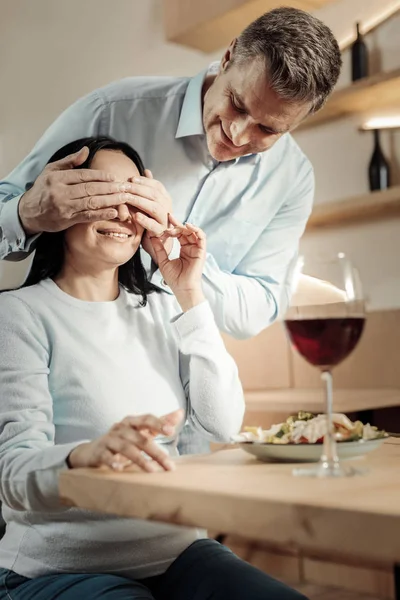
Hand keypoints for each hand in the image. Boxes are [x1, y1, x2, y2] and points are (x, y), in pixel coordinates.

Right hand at [18, 146, 133, 235]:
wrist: (29, 212)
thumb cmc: (43, 189)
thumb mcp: (51, 170)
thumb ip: (70, 161)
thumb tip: (86, 150)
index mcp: (57, 177)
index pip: (83, 175)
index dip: (101, 176)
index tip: (114, 177)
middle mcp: (60, 191)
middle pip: (90, 188)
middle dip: (110, 188)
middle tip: (125, 187)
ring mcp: (64, 206)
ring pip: (91, 202)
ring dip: (110, 200)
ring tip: (124, 198)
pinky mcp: (67, 220)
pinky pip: (87, 216)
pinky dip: (101, 214)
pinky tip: (114, 212)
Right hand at [67, 409, 183, 471]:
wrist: (92, 451)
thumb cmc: (122, 440)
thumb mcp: (140, 430)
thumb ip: (160, 422)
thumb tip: (180, 413)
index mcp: (132, 422)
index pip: (147, 419)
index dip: (159, 423)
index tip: (171, 431)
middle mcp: (120, 428)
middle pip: (140, 438)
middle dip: (156, 452)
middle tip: (170, 465)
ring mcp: (109, 440)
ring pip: (126, 448)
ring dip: (140, 459)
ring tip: (152, 470)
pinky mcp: (99, 452)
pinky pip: (106, 457)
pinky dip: (113, 462)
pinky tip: (120, 469)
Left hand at [126, 170, 172, 262]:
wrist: (156, 241)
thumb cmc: (150, 219)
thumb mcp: (148, 202)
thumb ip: (148, 188)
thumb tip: (146, 171)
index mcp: (165, 198)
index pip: (157, 186)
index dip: (144, 181)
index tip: (130, 179)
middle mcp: (167, 208)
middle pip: (154, 194)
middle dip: (138, 189)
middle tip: (124, 186)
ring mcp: (165, 220)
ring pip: (154, 208)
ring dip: (139, 201)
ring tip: (126, 197)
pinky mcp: (160, 232)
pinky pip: (153, 225)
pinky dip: (145, 220)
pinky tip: (135, 216)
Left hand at [150, 216, 205, 310]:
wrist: (182, 289)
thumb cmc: (174, 279)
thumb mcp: (163, 261)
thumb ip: (159, 248)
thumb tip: (152, 236)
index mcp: (183, 250)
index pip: (179, 235)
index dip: (172, 227)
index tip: (163, 221)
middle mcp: (191, 248)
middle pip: (185, 231)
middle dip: (177, 225)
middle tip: (168, 220)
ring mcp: (196, 250)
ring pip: (193, 232)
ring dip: (184, 227)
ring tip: (175, 226)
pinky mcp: (201, 252)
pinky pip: (202, 237)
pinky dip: (196, 230)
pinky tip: (187, 226)